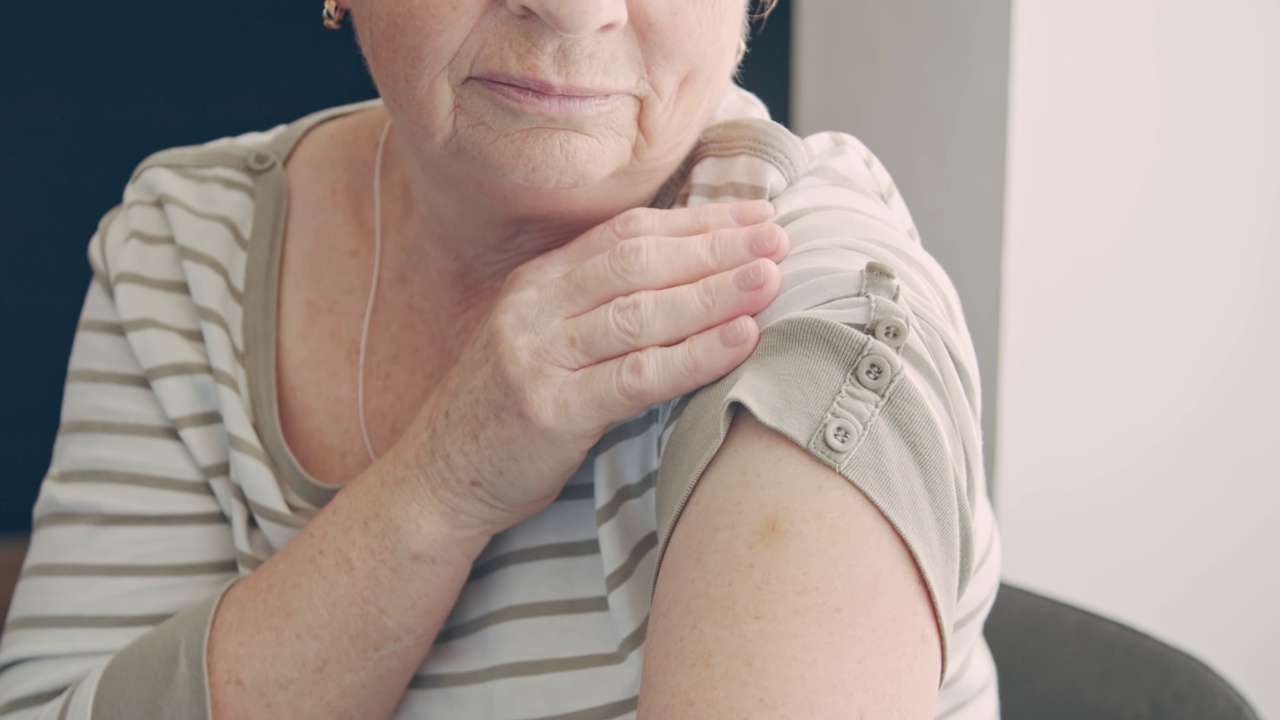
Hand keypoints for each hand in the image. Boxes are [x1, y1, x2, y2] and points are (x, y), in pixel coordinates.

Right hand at [390, 200, 789, 537]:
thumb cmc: (508, 411)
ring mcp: (539, 356)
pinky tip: (741, 338)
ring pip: (641, 311)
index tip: (754, 214)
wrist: (440, 478)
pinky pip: (637, 375)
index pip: (627, 234)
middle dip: (716, 245)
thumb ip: (598, 307)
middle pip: (639, 261)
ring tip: (771, 278)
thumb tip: (690, 278)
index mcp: (538, 282)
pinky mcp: (550, 410)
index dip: (697, 221)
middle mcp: (535, 307)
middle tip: (779, 237)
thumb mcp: (544, 341)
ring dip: (714, 291)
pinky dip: (694, 354)